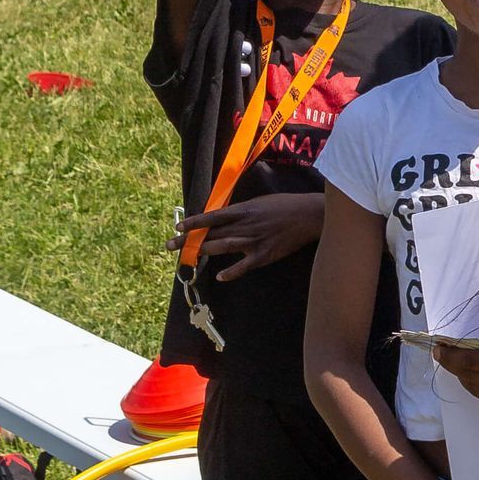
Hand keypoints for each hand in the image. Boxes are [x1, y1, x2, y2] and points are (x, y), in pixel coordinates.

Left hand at [178, 194, 323, 279]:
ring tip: (186, 259)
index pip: (211, 217)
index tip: (178, 227)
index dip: (193, 222)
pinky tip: (220, 277)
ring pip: (222, 248)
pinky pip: (244, 266)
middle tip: (170, 246)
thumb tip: (221, 218)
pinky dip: (231, 272)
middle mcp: (244, 226)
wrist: (308, 215)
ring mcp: (253, 241)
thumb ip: (240, 212)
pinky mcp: (264, 255)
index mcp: (243, 210)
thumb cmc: (284, 206)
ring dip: (202, 253)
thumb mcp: (259, 202)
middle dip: (189, 241)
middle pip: (211, 234)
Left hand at [433, 337, 478, 420]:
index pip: (470, 360)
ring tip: (461, 363)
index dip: (451, 354)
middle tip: (442, 353)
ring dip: (464, 374)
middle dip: (452, 363)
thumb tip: (478, 343)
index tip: (438, 347)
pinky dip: (478, 385)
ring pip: (471, 386)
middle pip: (466, 375)